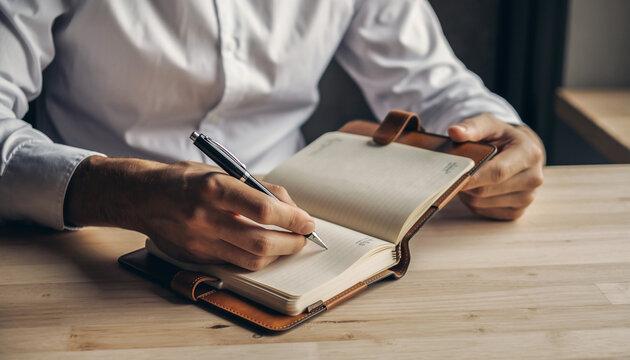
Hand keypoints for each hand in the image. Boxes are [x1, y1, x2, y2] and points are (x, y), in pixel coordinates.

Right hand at [65, 157, 313, 269]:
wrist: (142, 197)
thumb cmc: (186, 180)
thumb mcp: (223, 171)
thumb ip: (259, 189)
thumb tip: (291, 209)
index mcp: (213, 187)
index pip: (264, 210)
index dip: (293, 219)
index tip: (307, 222)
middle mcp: (205, 217)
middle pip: (261, 242)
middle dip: (291, 243)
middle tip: (303, 237)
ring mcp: (200, 242)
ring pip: (251, 260)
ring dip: (277, 254)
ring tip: (287, 243)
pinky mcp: (196, 257)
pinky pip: (235, 263)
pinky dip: (255, 258)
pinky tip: (263, 248)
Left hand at [447, 114, 544, 219]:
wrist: (521, 152)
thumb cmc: (503, 137)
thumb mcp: (489, 125)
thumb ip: (472, 127)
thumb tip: (454, 131)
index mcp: (529, 154)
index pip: (497, 172)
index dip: (472, 177)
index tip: (452, 176)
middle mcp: (533, 178)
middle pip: (485, 190)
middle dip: (465, 183)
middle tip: (456, 172)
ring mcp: (526, 198)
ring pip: (480, 203)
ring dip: (467, 193)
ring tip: (469, 176)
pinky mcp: (516, 212)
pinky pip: (483, 211)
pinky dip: (473, 201)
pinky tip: (476, 187)